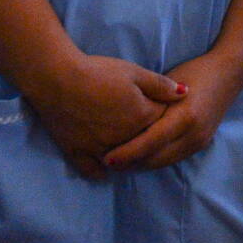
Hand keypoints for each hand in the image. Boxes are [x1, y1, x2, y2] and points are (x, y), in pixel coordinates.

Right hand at [26, 54, 187, 179]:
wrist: (56, 78)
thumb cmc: (98, 71)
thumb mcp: (134, 72)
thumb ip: (161, 85)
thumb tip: (186, 93)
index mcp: (142, 117)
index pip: (163, 121)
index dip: (164, 115)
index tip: (161, 109)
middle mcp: (124, 138)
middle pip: (145, 144)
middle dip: (149, 138)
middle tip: (147, 129)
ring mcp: (100, 149)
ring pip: (123, 162)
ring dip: (130, 157)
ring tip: (131, 148)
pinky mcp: (77, 153)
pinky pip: (94, 171)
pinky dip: (102, 170)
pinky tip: (107, 164)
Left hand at [101, 49, 242, 172]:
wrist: (228, 74)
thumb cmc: (194, 72)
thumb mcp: (169, 82)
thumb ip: (151, 102)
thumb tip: (122, 120)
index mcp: (185, 116)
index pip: (150, 142)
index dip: (127, 153)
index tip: (106, 158)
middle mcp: (194, 134)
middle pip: (156, 158)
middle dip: (130, 164)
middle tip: (105, 163)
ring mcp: (199, 142)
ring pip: (163, 162)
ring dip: (141, 165)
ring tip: (119, 163)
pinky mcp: (201, 144)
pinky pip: (172, 158)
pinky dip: (154, 160)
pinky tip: (139, 157)